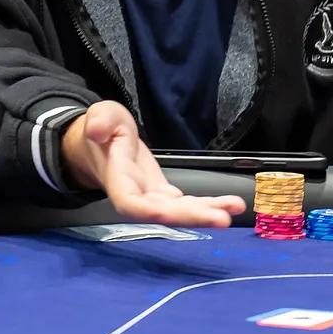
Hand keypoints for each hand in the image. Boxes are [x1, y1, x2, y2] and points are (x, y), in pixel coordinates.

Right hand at [61, 101, 246, 226]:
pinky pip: (186, 203)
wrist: (103, 143)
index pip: (130, 202)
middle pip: (162, 213)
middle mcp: (136, 195)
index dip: (148, 211)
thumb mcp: (101, 115)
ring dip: (207, 212)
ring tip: (235, 208)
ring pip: (178, 211)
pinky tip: (230, 204)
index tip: (169, 213)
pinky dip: (208, 204)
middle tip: (223, 218)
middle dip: (192, 216)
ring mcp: (152, 197)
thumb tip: (97, 130)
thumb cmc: (103, 127)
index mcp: (118, 179)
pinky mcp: (164, 194)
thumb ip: (99, 121)